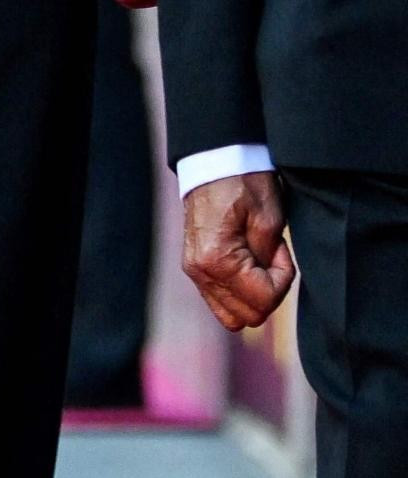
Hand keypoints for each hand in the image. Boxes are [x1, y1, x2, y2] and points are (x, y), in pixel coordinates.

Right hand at [182, 169, 295, 332]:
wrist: (214, 160)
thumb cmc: (243, 182)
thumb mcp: (268, 218)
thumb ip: (269, 259)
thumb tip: (268, 282)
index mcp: (217, 260)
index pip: (262, 301)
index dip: (282, 279)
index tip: (280, 250)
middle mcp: (200, 272)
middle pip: (248, 316)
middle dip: (269, 291)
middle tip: (272, 256)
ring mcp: (194, 271)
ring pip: (232, 315)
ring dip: (254, 295)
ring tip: (259, 260)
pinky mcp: (195, 267)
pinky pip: (220, 299)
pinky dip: (239, 290)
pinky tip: (247, 261)